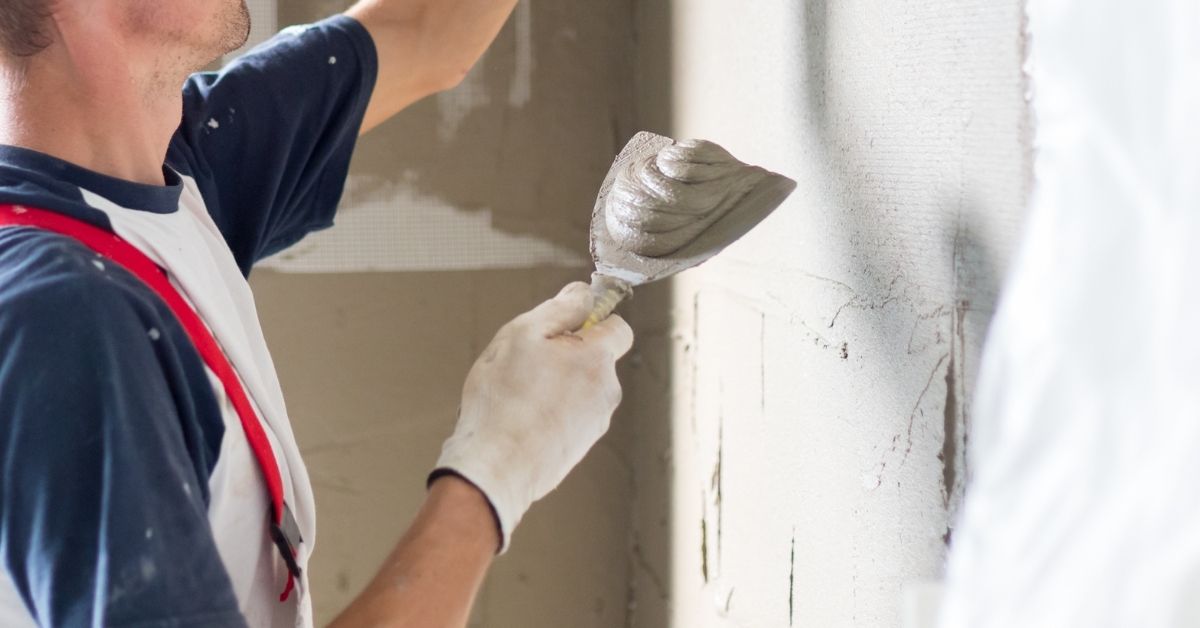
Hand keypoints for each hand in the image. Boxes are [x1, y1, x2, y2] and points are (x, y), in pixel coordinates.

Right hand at [431, 282, 633, 550]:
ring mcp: (596, 423)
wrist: (496, 467)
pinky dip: (550, 411)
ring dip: (556, 384)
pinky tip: (521, 418)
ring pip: (580, 387)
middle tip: (527, 362)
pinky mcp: (580, 446)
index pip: (618, 327)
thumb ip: (560, 308)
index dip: (591, 320)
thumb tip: (583, 294)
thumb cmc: (504, 400)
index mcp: (598, 360)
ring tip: (518, 395)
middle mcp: (606, 392)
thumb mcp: (523, 334)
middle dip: (568, 354)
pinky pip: (570, 415)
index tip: (561, 327)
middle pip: (595, 358)